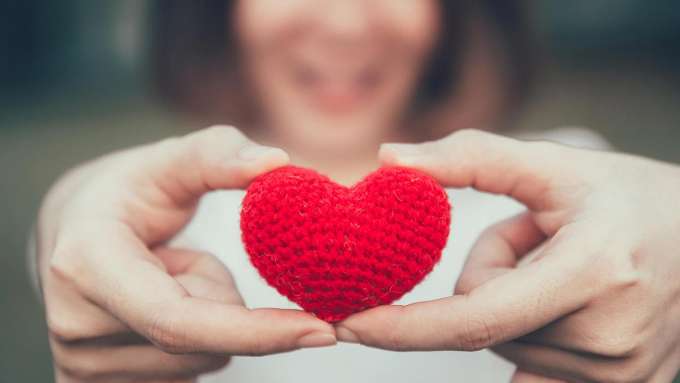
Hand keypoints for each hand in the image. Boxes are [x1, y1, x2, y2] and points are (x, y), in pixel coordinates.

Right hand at [37, 126, 335, 381]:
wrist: (76, 231)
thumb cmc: (130, 191)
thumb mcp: (169, 160)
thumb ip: (220, 155)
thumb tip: (277, 162)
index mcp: (86, 264)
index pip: (179, 320)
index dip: (254, 331)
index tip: (322, 329)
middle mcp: (74, 324)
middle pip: (201, 344)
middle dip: (226, 303)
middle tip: (191, 261)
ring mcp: (80, 364)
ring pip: (199, 362)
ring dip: (209, 320)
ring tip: (167, 279)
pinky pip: (184, 375)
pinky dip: (197, 341)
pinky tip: (165, 305)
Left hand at [336, 130, 679, 381]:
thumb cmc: (627, 197)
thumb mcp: (554, 165)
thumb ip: (469, 157)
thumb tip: (388, 159)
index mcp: (590, 274)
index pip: (473, 319)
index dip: (402, 326)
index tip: (348, 321)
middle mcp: (606, 337)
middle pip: (483, 324)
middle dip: (488, 279)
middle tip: (538, 241)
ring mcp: (618, 374)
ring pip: (507, 345)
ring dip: (514, 306)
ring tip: (563, 268)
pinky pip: (534, 374)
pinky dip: (529, 339)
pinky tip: (568, 310)